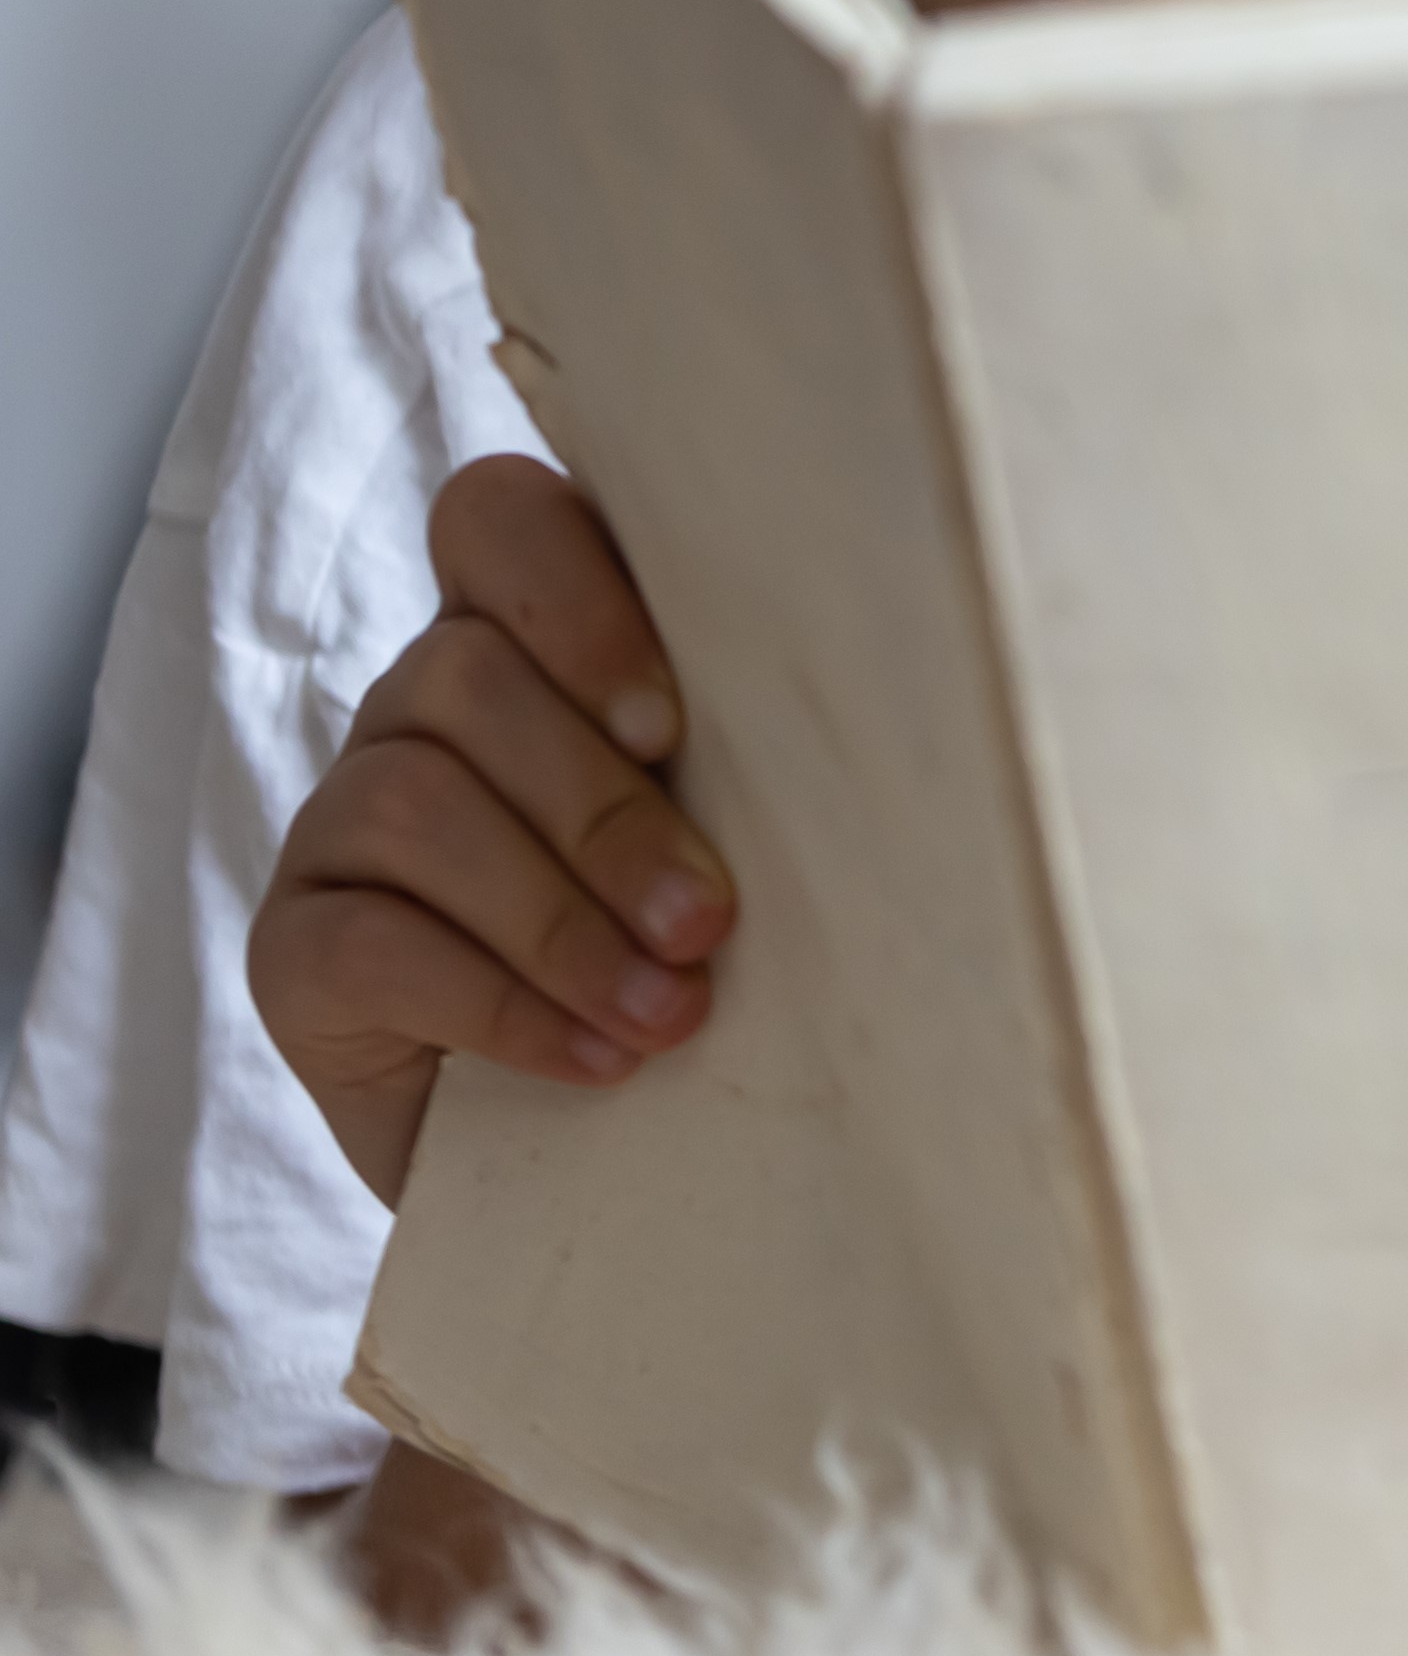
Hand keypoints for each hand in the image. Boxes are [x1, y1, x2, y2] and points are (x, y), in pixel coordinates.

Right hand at [249, 456, 734, 1204]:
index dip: (570, 595)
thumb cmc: (697, 942)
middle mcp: (417, 707)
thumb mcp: (742, 827)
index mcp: (528, 638)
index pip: (497, 518)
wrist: (602, 1137)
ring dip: (561, 920)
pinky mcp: (293, 945)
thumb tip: (865, 738)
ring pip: (412, 802)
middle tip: (707, 923)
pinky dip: (499, 1002)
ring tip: (669, 1011)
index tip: (668, 720)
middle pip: (466, 677)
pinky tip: (595, 1056)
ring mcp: (338, 821)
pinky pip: (370, 943)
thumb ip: (755, 750)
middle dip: (604, 812)